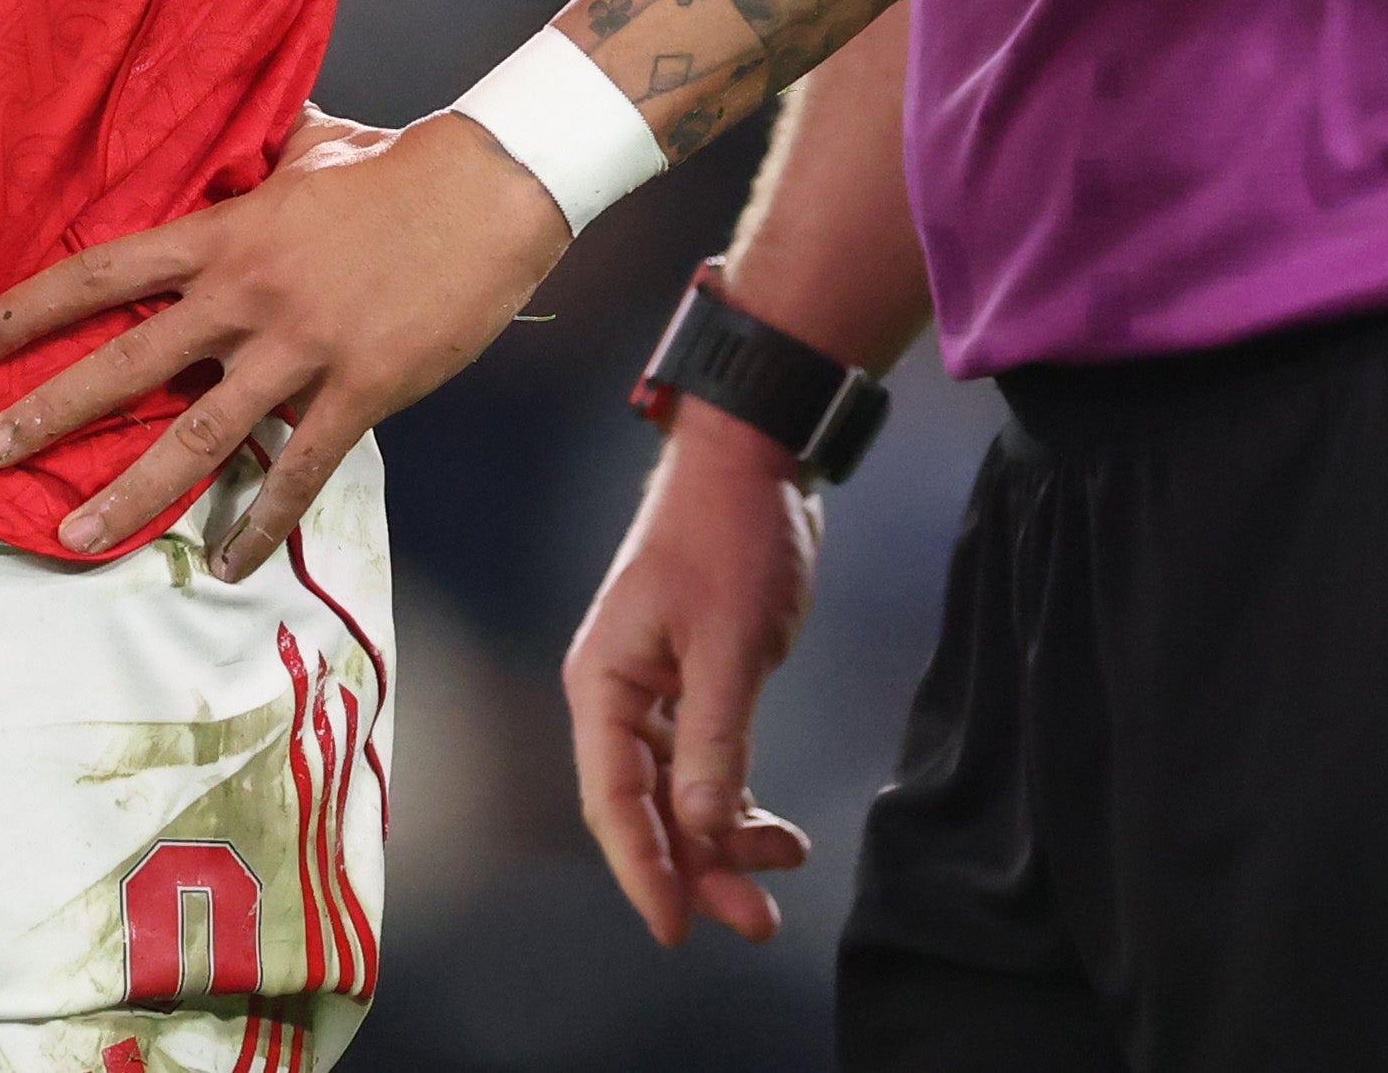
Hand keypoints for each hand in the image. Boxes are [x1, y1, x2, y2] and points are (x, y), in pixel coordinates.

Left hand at [0, 112, 569, 577]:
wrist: (488, 191)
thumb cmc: (398, 164)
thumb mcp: (310, 148)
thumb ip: (257, 159)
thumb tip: (233, 135)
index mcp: (226, 235)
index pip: (108, 272)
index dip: (38, 307)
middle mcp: (245, 298)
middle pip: (127, 363)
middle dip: (48, 411)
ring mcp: (299, 351)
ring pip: (197, 436)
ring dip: (129, 492)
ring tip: (74, 536)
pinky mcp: (357, 392)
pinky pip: (298, 474)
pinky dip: (261, 525)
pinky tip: (228, 565)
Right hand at [566, 409, 826, 942]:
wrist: (753, 459)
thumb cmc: (730, 538)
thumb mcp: (729, 644)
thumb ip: (715, 741)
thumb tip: (704, 829)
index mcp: (604, 684)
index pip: (612, 802)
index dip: (643, 872)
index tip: (678, 929)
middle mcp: (616, 695)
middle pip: (646, 809)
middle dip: (698, 868)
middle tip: (757, 920)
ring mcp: (653, 691)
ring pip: (678, 794)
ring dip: (724, 839)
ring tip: (783, 867)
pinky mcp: (691, 684)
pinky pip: (704, 766)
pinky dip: (738, 800)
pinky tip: (778, 830)